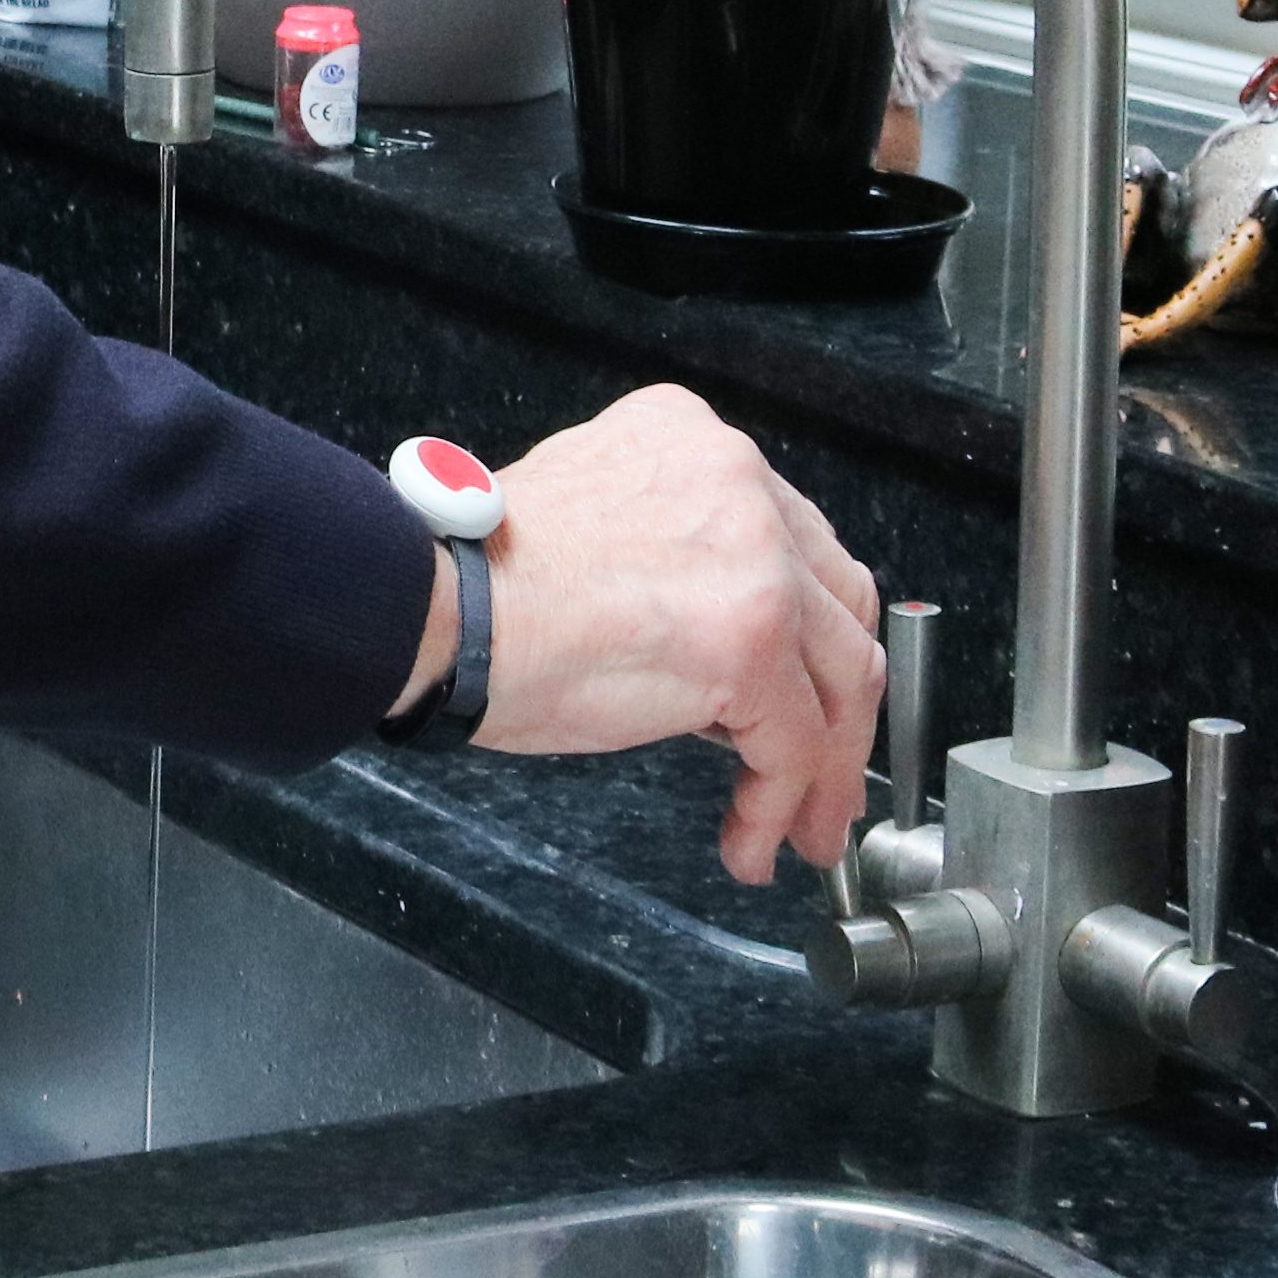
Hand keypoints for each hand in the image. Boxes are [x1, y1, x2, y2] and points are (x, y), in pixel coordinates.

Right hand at [396, 385, 881, 885]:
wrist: (435, 608)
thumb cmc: (474, 581)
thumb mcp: (593, 522)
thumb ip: (673, 555)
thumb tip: (719, 651)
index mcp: (694, 441)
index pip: (793, 539)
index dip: (805, 628)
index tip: (796, 685)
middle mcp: (739, 482)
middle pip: (840, 602)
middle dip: (836, 698)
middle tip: (816, 766)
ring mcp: (756, 560)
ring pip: (843, 676)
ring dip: (826, 766)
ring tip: (800, 823)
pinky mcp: (749, 643)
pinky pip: (797, 743)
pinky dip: (783, 803)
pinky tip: (754, 836)